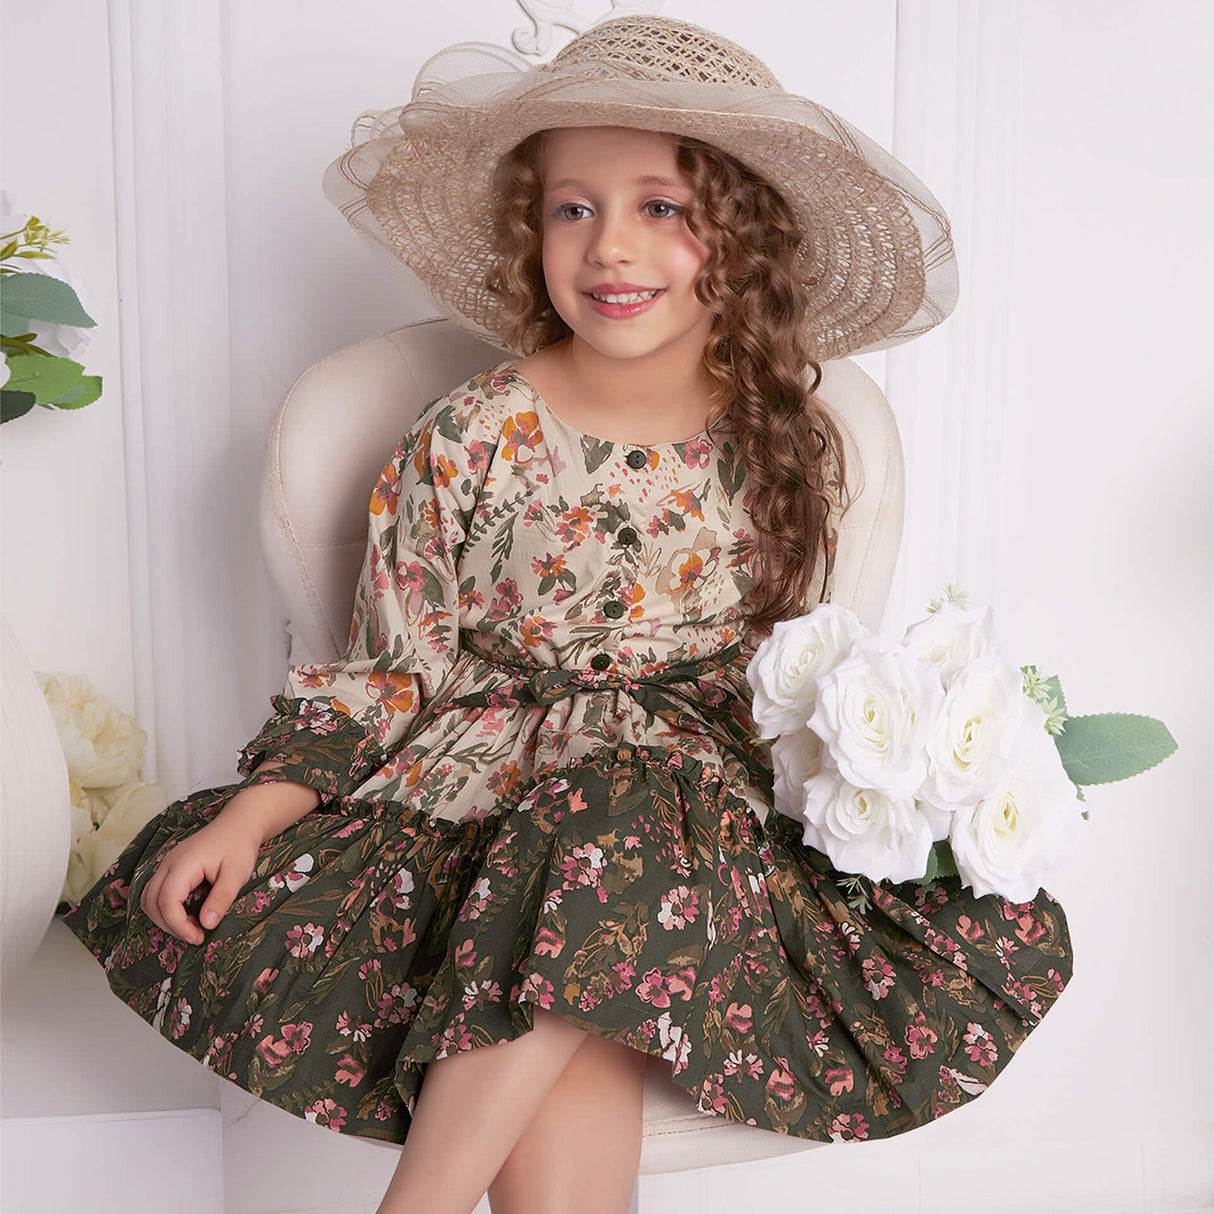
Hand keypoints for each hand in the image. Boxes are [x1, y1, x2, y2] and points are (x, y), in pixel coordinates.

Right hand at [139, 808, 262, 944]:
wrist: (239, 823)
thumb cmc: (239, 845)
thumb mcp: (237, 873)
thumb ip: (222, 898)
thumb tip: (207, 924)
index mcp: (184, 863)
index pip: (167, 901)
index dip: (178, 925)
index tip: (198, 937)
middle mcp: (168, 863)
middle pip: (151, 902)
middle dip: (169, 925)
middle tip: (196, 935)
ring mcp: (167, 864)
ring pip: (148, 899)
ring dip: (164, 918)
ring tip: (192, 927)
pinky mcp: (170, 868)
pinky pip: (156, 892)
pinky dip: (165, 908)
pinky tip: (187, 914)